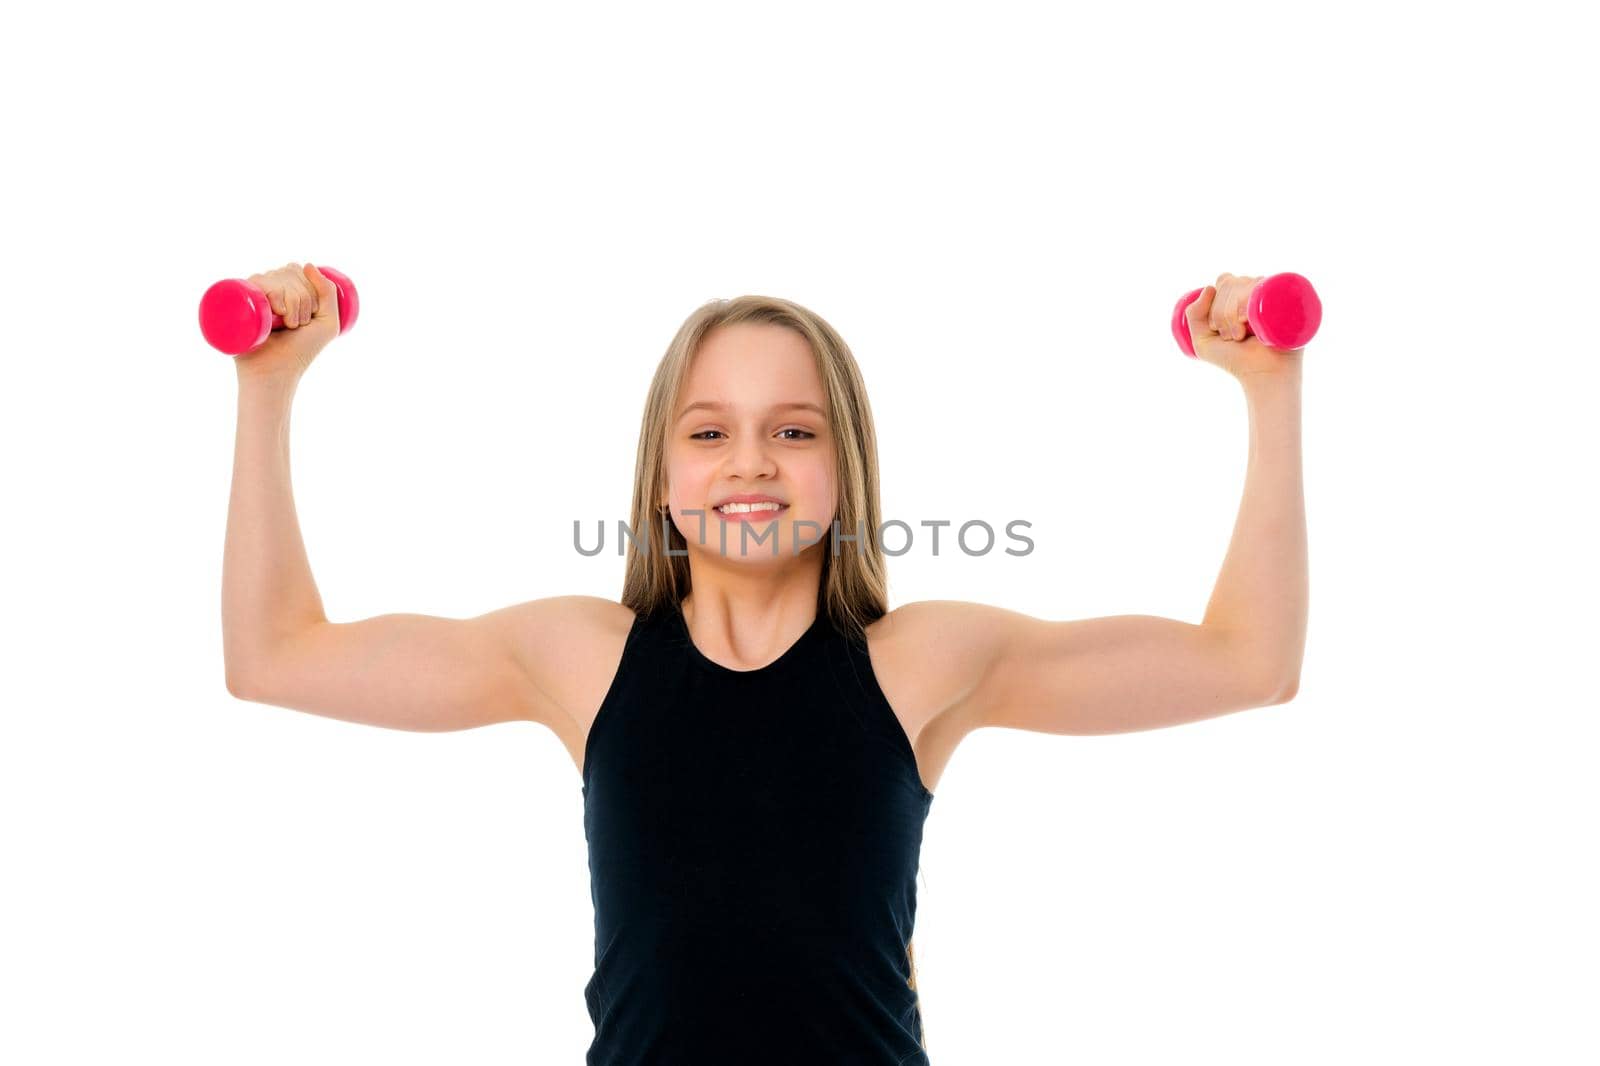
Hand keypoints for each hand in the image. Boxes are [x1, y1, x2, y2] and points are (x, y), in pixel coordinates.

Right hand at [234, 262, 340, 381]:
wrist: (275, 372)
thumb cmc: (301, 350)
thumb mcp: (327, 322)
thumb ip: (328, 293)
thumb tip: (307, 264)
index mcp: (283, 289)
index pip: (298, 270)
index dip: (311, 292)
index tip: (310, 318)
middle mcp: (265, 289)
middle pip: (290, 272)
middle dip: (303, 301)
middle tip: (296, 326)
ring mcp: (251, 295)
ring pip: (278, 278)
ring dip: (292, 304)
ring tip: (285, 327)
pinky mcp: (237, 301)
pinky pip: (259, 281)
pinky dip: (275, 297)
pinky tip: (276, 315)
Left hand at [1185, 273, 1302, 379]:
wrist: (1264, 375)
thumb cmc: (1235, 360)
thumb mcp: (1203, 342)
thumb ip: (1193, 316)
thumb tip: (1209, 288)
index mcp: (1241, 296)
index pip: (1224, 280)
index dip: (1214, 302)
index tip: (1216, 329)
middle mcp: (1258, 292)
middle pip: (1231, 282)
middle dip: (1221, 313)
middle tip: (1232, 337)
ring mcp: (1274, 295)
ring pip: (1243, 283)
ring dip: (1231, 313)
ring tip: (1240, 336)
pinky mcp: (1289, 301)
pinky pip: (1262, 286)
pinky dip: (1245, 302)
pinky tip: (1246, 320)